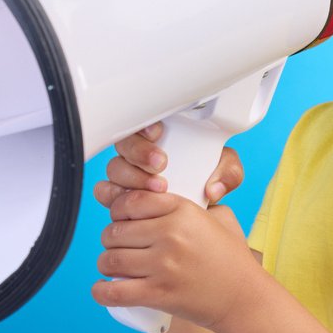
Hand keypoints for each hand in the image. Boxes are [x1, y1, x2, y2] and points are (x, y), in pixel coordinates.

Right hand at [92, 122, 244, 206]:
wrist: (200, 211)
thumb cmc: (208, 182)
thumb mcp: (225, 172)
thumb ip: (228, 173)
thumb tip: (214, 188)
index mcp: (160, 137)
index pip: (142, 121)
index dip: (144, 125)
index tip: (158, 133)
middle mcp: (139, 153)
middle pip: (124, 144)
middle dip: (139, 152)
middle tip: (161, 164)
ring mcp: (127, 175)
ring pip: (114, 169)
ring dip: (132, 177)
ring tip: (158, 188)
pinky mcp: (119, 196)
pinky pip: (104, 191)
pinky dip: (112, 196)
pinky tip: (130, 202)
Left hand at [93, 189, 259, 329]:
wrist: (243, 298)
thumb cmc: (231, 259)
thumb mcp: (219, 218)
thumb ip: (193, 202)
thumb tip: (161, 195)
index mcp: (182, 210)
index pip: (131, 201)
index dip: (119, 211)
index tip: (122, 220)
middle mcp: (171, 234)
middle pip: (114, 231)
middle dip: (110, 241)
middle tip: (119, 248)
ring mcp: (164, 265)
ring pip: (110, 260)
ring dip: (106, 265)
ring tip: (113, 269)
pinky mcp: (159, 294)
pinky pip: (114, 292)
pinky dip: (101, 292)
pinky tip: (102, 290)